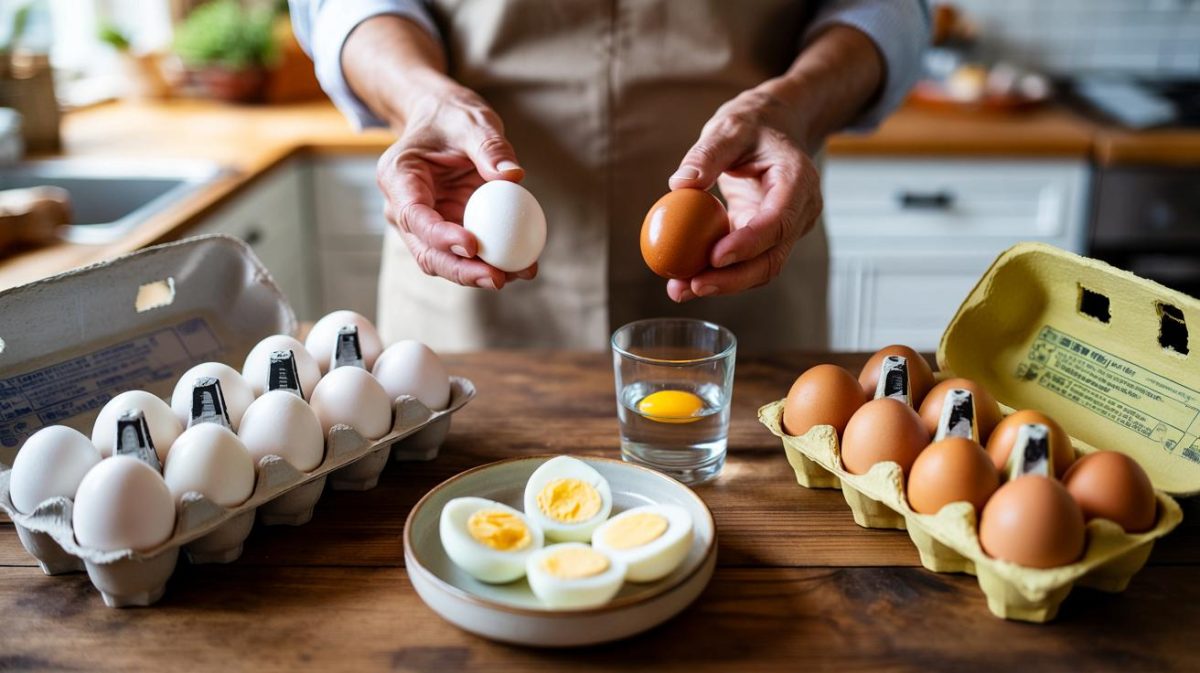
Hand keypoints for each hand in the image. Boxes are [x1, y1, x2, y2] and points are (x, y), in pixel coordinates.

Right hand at [376, 81, 536, 289]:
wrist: (443, 121)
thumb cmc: (452, 117)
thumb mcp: (472, 121)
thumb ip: (490, 146)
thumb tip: (514, 176)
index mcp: (398, 177)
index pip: (414, 216)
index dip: (441, 236)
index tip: (473, 245)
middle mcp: (404, 207)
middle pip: (426, 251)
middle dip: (461, 270)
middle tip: (498, 277)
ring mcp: (425, 224)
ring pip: (445, 261)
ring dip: (479, 273)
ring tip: (520, 273)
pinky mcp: (446, 231)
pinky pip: (466, 255)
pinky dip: (492, 263)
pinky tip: (524, 266)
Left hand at [665, 88, 821, 301]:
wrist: (776, 127)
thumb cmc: (754, 123)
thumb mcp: (730, 126)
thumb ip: (707, 153)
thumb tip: (679, 184)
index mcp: (798, 180)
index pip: (779, 221)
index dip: (749, 244)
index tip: (714, 257)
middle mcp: (799, 211)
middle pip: (772, 258)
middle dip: (733, 279)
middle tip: (693, 286)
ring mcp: (786, 228)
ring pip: (759, 268)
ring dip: (721, 284)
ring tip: (678, 290)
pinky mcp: (767, 237)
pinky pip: (745, 262)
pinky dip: (717, 273)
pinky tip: (684, 279)